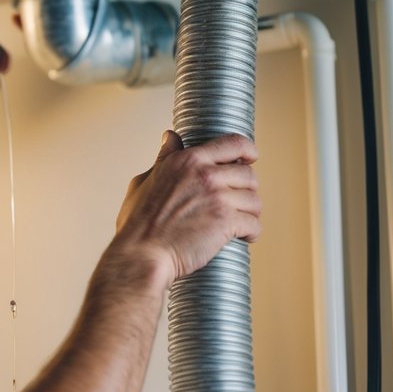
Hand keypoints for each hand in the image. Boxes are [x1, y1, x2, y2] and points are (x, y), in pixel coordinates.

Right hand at [113, 132, 261, 280]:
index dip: (247, 150)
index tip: (250, 158)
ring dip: (251, 212)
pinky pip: (254, 224)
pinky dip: (253, 232)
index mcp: (188, 160)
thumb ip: (163, 158)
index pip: (233, 143)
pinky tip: (245, 237)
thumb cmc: (138, 223)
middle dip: (247, 189)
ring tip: (243, 221)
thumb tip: (170, 137)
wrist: (142, 254)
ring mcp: (218, 198)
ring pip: (254, 200)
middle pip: (248, 174)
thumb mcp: (145, 180)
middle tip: (240, 202)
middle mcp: (205, 174)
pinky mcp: (226, 222)